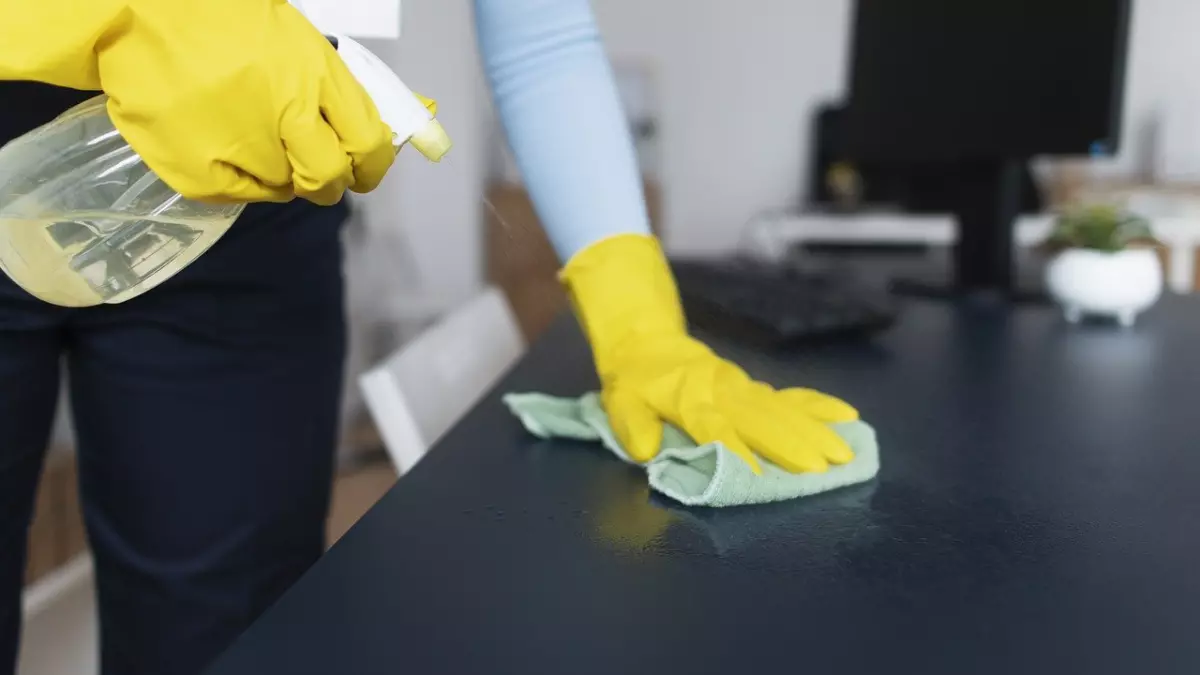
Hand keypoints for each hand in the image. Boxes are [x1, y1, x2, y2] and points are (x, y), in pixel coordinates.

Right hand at [9, 0, 394, 204]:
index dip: (372, 166)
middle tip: (316, 176)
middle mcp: (285, 113)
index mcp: (315, 73)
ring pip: (285, 189)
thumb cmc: (222, 18)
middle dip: (329, 183)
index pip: (368, 142)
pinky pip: (241, 196)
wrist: (137, 8)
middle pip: (329, 177)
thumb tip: (370, 135)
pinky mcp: (200, 173)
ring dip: (280, 174)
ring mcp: (241, 145)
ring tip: (250, 139)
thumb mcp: (294, 40)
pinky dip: (240, 180)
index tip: (365, 172)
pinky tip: (222, 147)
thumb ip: (331, 88)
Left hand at [561, 234, 857, 473]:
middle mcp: (723, 394)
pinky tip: (846, 416)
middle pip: (762, 420)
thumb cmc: (634, 381)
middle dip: (794, 443)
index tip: (762, 475)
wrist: (646, 342)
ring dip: (814, 430)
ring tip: (844, 450)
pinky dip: (817, 406)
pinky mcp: (752, 387)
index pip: (717, 430)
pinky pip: (788, 396)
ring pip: (782, 409)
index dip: (738, 451)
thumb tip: (645, 451)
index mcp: (690, 401)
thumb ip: (633, 426)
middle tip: (826, 466)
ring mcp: (742, 388)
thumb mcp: (620, 402)